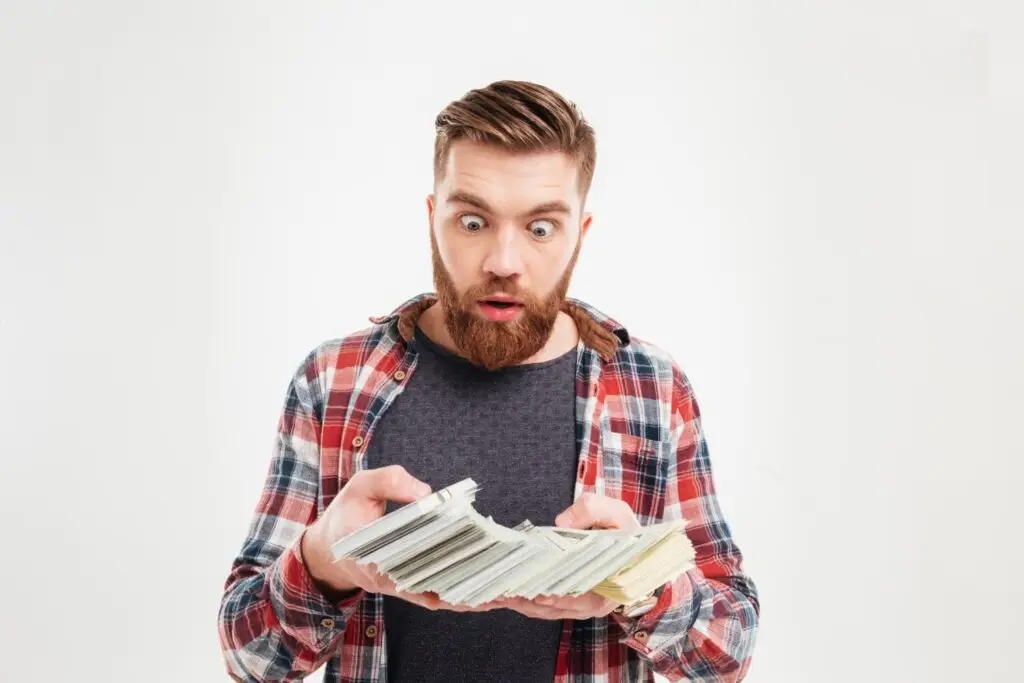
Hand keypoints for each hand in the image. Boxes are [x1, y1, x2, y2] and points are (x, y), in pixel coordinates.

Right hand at [302, 465, 497, 612]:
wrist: (327, 550)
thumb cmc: (347, 514)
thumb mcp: (362, 486)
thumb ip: (391, 481)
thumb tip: (428, 493)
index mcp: (365, 546)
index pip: (403, 551)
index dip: (434, 550)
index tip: (462, 543)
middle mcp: (380, 573)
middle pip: (426, 579)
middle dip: (459, 579)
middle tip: (492, 574)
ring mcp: (393, 586)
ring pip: (432, 595)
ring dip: (462, 596)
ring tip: (495, 595)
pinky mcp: (403, 590)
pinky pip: (431, 598)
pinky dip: (455, 599)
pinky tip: (480, 598)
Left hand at [500, 493, 641, 619]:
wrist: (628, 543)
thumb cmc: (622, 529)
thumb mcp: (614, 512)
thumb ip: (592, 510)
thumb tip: (562, 521)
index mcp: (612, 585)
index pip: (582, 598)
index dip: (560, 598)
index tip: (537, 595)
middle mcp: (596, 602)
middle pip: (557, 607)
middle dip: (529, 601)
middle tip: (502, 595)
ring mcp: (581, 605)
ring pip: (546, 610)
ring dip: (520, 604)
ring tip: (495, 597)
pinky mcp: (568, 602)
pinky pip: (543, 607)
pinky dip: (523, 602)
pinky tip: (502, 596)